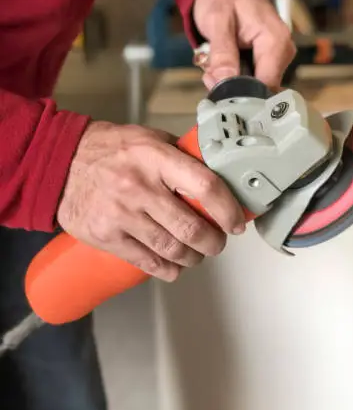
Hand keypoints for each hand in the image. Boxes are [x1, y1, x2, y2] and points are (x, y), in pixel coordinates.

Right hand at [57, 122, 245, 281]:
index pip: (205, 187)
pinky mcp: (106, 237)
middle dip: (214, 243)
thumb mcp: (151, 139)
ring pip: (173, 250)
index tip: (236, 223)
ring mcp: (121, 215)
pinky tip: (175, 266)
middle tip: (217, 242)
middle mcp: (140, 187)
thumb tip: (220, 176)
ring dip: (193, 258)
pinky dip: (169, 269)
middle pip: (192, 229)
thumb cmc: (112, 150)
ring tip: (197, 254)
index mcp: (157, 158)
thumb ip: (183, 157)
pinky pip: (148, 263)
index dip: (228, 210)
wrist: (59, 163)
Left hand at [192, 0, 295, 89]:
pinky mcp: (269, 61)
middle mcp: (282, 53)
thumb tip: (224, 82)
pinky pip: (253, 78)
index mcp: (275, 41)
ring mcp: (277, 58)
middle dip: (232, 86)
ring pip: (254, 85)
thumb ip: (222, 53)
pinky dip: (235, 75)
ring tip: (213, 64)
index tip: (217, 87)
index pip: (266, 84)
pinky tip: (223, 65)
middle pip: (260, 87)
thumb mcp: (217, 21)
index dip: (242, 92)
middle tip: (209, 73)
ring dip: (231, 81)